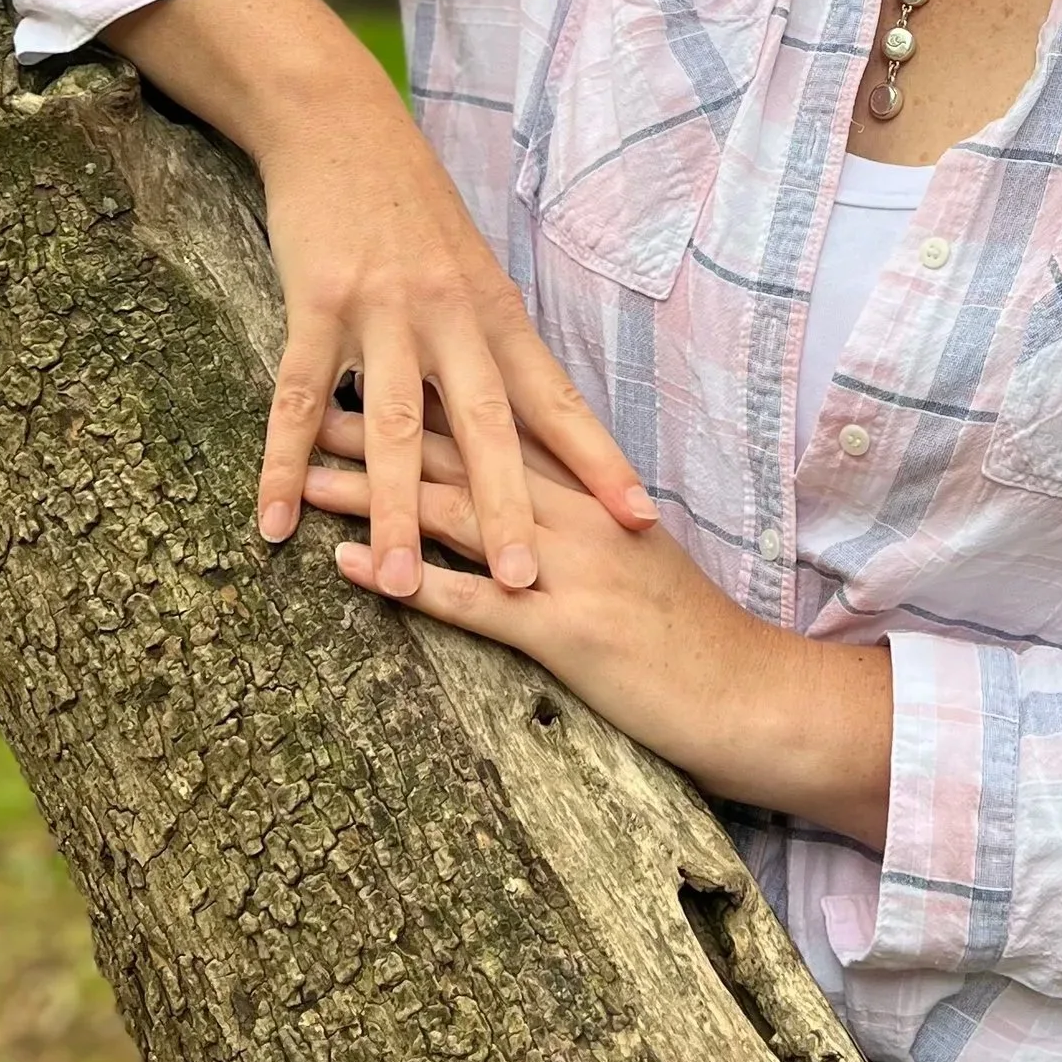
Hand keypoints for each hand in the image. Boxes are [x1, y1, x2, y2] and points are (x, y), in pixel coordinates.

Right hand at [105, 0, 650, 598]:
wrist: (340, 122)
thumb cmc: (408, 205)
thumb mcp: (466, 268)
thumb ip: (487, 341)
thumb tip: (520, 418)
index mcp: (494, 313)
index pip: (556, 401)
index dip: (598, 462)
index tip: (639, 520)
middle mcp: (450, 317)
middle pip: (486, 427)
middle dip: (507, 509)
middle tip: (529, 584)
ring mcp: (383, 312)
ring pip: (395, 427)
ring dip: (394, 509)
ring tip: (398, 583)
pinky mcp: (316, 304)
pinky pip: (300, 399)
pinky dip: (285, 465)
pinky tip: (276, 524)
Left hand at [307, 405, 892, 848]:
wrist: (750, 693)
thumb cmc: (690, 636)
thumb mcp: (633, 561)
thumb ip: (581, 521)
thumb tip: (524, 499)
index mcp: (586, 494)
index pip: (491, 429)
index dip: (426, 398)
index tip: (367, 368)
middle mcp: (571, 515)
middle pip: (458, 456)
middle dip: (382, 430)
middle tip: (313, 402)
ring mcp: (565, 569)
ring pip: (453, 515)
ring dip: (375, 496)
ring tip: (311, 475)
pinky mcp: (561, 630)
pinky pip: (470, 601)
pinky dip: (410, 580)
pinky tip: (352, 567)